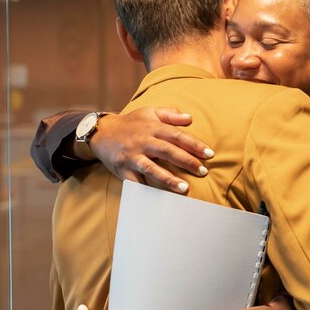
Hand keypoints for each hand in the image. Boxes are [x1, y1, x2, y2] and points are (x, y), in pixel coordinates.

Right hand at [90, 107, 214, 192]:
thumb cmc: (131, 123)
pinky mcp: (122, 169)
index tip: (210, 154)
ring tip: (185, 188)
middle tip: (203, 171)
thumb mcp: (149, 112)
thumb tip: (190, 118)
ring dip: (168, 179)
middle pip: (167, 151)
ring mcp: (131, 155)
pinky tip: (160, 198)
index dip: (194, 144)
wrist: (100, 132)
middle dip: (186, 161)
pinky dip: (147, 189)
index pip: (177, 135)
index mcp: (152, 127)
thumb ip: (170, 114)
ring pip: (151, 168)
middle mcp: (142, 141)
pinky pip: (135, 181)